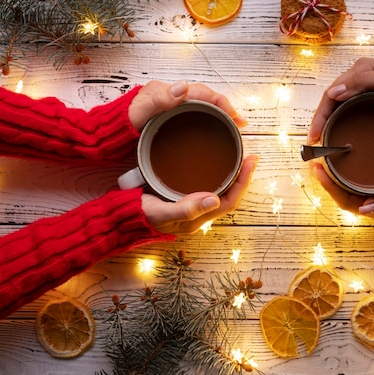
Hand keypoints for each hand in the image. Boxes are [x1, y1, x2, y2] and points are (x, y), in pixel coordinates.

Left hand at [128, 80, 247, 130]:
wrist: (109, 132)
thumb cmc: (122, 123)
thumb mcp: (140, 112)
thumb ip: (159, 100)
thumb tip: (183, 87)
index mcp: (168, 91)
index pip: (202, 92)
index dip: (222, 104)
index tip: (235, 117)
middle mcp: (171, 94)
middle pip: (206, 98)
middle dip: (226, 108)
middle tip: (239, 124)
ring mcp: (171, 104)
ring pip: (202, 105)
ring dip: (219, 114)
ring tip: (232, 126)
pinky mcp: (169, 114)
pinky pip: (194, 113)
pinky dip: (208, 118)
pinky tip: (213, 128)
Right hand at [141, 154, 257, 233]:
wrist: (122, 217)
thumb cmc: (140, 214)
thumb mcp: (160, 212)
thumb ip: (185, 209)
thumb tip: (214, 201)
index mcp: (198, 219)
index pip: (230, 201)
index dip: (243, 182)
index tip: (251, 160)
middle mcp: (199, 214)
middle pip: (230, 196)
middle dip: (242, 177)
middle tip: (250, 156)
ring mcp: (193, 207)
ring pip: (221, 192)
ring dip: (233, 176)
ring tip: (240, 157)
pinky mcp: (185, 198)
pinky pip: (209, 187)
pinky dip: (219, 175)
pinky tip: (218, 163)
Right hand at [308, 57, 373, 143]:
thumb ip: (362, 82)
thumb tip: (334, 93)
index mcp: (359, 70)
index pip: (331, 93)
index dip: (320, 114)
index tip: (315, 133)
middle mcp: (357, 77)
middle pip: (331, 100)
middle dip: (320, 120)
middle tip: (314, 141)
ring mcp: (363, 87)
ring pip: (338, 105)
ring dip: (328, 121)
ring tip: (321, 139)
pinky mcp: (370, 96)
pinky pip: (348, 108)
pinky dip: (339, 120)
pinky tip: (337, 130)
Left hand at [310, 162, 373, 221]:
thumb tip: (366, 209)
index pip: (346, 201)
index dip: (331, 188)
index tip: (320, 171)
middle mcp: (369, 207)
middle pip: (341, 197)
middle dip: (325, 182)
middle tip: (314, 163)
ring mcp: (369, 200)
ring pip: (344, 192)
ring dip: (330, 180)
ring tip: (319, 162)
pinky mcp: (371, 191)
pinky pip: (351, 187)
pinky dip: (339, 177)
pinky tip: (332, 166)